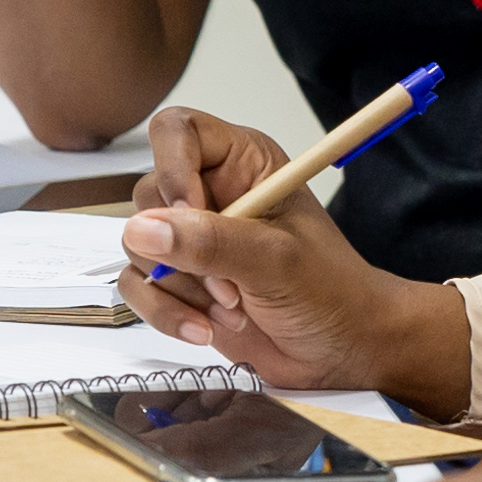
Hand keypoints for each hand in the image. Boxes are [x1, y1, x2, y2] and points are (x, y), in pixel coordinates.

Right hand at [114, 109, 472, 409]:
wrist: (343, 349)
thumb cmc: (332, 291)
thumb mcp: (277, 260)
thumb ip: (212, 242)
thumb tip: (143, 230)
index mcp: (243, 163)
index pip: (178, 133)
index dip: (173, 170)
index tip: (188, 216)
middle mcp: (212, 193)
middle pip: (150, 196)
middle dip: (182, 250)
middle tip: (229, 285)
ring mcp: (192, 239)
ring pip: (139, 246)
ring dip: (180, 288)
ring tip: (231, 311)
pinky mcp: (180, 280)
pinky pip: (138, 286)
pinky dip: (167, 313)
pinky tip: (205, 330)